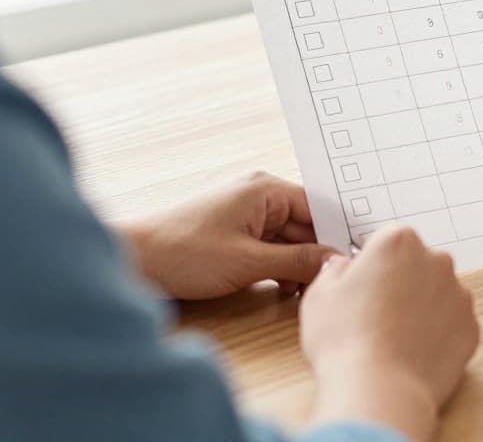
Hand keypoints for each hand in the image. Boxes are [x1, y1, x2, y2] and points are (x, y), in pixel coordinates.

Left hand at [118, 171, 336, 299]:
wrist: (131, 260)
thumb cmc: (182, 253)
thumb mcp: (248, 262)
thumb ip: (297, 261)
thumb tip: (334, 261)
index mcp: (265, 189)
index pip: (318, 208)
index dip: (336, 235)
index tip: (351, 261)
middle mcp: (258, 195)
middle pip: (305, 225)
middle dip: (315, 255)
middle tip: (328, 286)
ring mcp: (245, 213)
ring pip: (288, 239)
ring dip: (296, 265)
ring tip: (303, 293)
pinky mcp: (233, 232)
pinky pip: (269, 246)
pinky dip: (278, 267)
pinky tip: (282, 289)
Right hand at [301, 226, 478, 441]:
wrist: (379, 391)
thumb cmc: (346, 341)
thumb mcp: (320, 294)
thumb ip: (336, 270)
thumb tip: (345, 268)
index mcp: (399, 242)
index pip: (388, 241)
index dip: (372, 265)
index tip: (362, 286)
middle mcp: (436, 261)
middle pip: (417, 265)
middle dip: (400, 283)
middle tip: (374, 315)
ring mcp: (459, 295)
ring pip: (437, 294)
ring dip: (421, 308)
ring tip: (392, 339)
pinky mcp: (470, 328)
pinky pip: (452, 325)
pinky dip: (437, 335)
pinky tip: (412, 353)